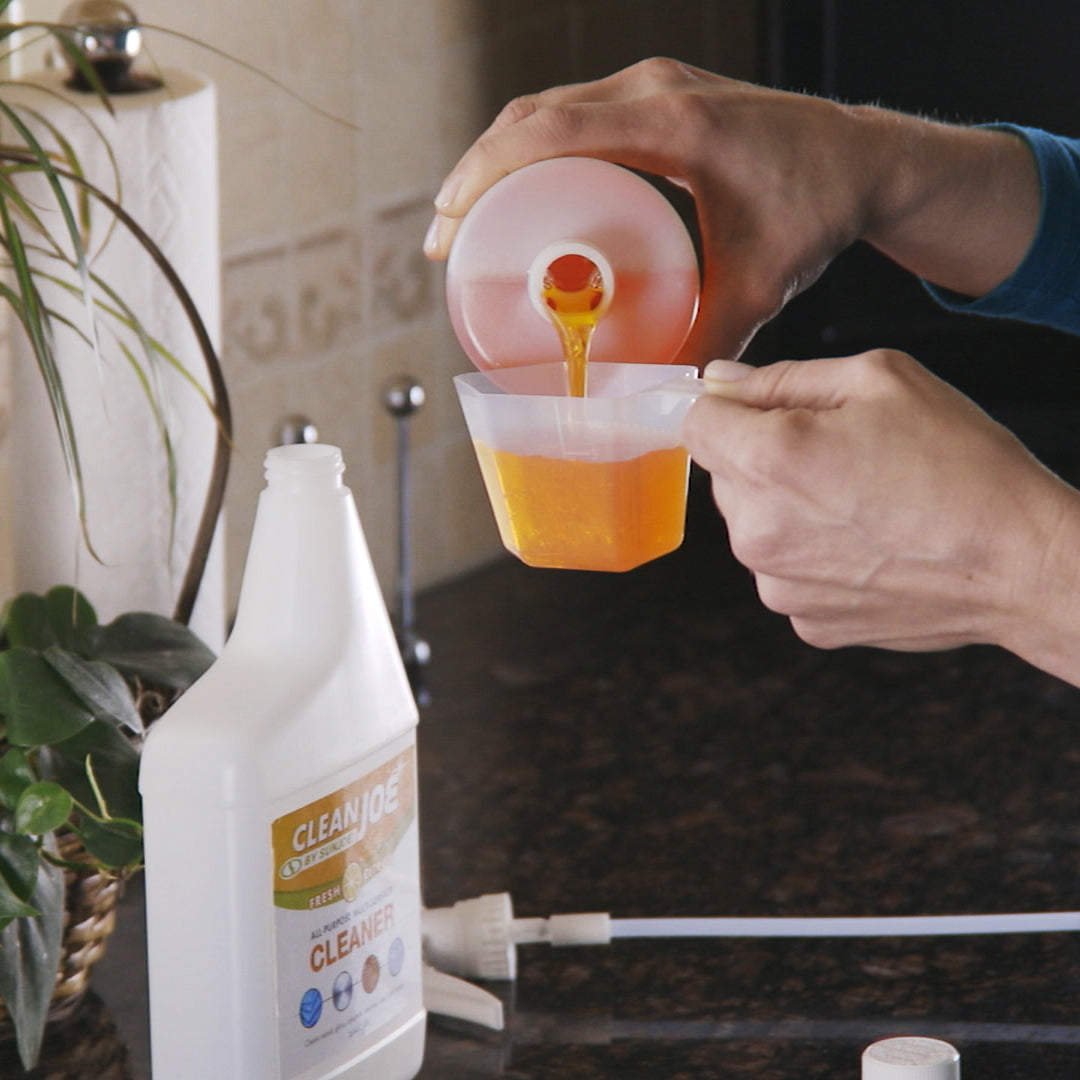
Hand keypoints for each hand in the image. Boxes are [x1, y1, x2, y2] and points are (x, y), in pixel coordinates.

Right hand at [425, 58, 1038, 363]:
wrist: (865, 159)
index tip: (449, 224)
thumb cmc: (818, 208)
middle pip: (533, 116)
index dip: (487, 174)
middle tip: (447, 240)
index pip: (553, 131)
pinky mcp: (658, 97)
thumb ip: (707, 344)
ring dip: (501, 160)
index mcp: (676, 123)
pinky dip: (538, 152)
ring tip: (470, 223)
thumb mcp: (759, 284)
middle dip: (477, 174)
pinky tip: (525, 199)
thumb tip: (660, 399)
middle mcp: (658, 89)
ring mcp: (657, 85)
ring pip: (549, 110)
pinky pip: (577, 114)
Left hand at [682, 351, 1079, 684]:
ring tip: (859, 503)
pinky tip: (866, 546)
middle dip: (761, 457)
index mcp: (770, 458)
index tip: (760, 412)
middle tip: (838, 455)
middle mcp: (757, 529)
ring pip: (751, 525)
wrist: (1018, 562)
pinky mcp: (802, 620)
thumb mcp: (881, 380)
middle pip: (723, 475)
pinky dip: (810, 556)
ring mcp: (776, 583)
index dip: (728, 410)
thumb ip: (782, 378)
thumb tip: (720, 383)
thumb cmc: (961, 463)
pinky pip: (783, 571)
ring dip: (784, 508)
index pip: (695, 424)